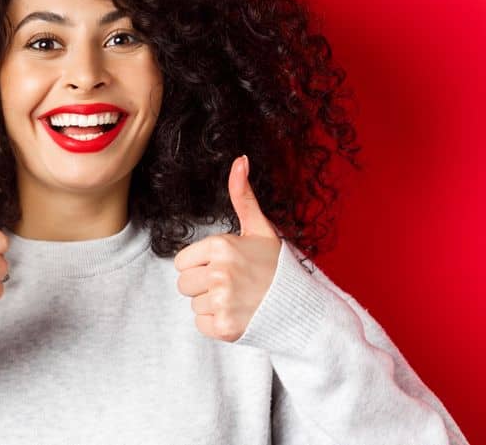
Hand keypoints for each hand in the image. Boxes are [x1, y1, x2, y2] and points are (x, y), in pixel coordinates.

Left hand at [173, 155, 283, 341]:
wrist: (303, 307)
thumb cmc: (276, 266)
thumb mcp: (259, 229)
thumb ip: (243, 196)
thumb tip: (240, 159)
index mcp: (222, 246)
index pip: (182, 262)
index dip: (201, 266)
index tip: (226, 267)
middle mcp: (220, 273)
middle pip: (184, 284)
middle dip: (204, 286)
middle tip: (233, 285)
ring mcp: (223, 301)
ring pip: (193, 305)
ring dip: (211, 305)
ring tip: (240, 300)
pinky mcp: (225, 327)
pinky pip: (200, 324)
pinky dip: (216, 324)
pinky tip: (239, 315)